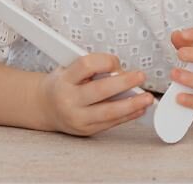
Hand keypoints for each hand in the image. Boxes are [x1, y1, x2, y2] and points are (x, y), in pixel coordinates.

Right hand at [39, 53, 153, 135]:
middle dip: (123, 83)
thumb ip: (91, 68)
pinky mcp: (86, 130)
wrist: (45, 107)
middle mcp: (69, 100)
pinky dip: (127, 116)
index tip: (116, 62)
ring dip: (131, 104)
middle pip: (100, 90)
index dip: (105, 61)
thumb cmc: (62, 83)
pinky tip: (139, 109)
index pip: (86, 65)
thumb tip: (120, 72)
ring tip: (147, 99)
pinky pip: (110, 123)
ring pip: (108, 112)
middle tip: (140, 76)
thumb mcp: (69, 68)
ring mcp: (77, 118)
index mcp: (64, 79)